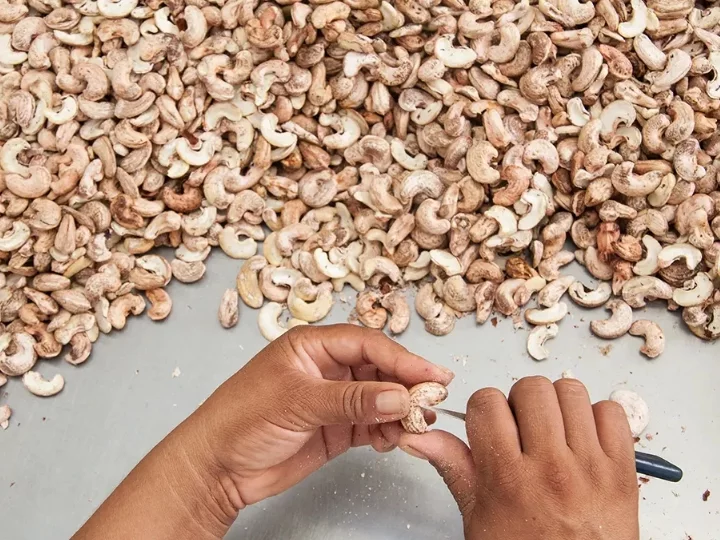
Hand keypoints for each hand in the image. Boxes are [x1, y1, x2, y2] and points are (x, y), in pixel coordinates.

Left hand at [190, 324, 452, 511]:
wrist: (218, 468)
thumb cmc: (242, 419)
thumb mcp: (298, 402)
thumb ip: (351, 400)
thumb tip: (400, 397)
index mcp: (312, 346)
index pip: (367, 343)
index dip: (402, 358)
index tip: (432, 375)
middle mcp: (326, 368)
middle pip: (379, 368)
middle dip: (406, 384)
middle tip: (433, 401)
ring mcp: (333, 399)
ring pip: (380, 397)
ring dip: (400, 410)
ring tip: (416, 425)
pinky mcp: (336, 428)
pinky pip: (372, 425)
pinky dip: (387, 432)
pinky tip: (393, 440)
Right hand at [392, 376, 638, 539]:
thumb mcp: (478, 518)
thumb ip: (453, 467)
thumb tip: (418, 437)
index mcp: (508, 478)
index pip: (487, 403)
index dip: (484, 410)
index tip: (490, 425)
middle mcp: (550, 468)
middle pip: (530, 389)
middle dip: (520, 403)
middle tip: (522, 429)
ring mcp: (591, 466)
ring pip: (571, 391)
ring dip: (558, 405)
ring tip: (553, 433)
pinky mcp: (623, 470)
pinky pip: (612, 411)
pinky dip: (597, 418)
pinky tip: (583, 440)